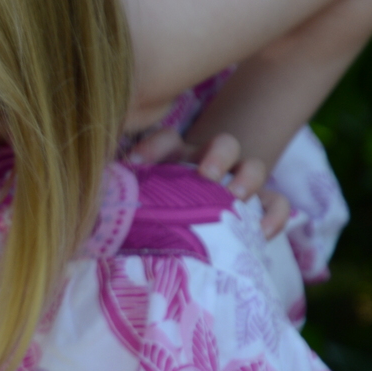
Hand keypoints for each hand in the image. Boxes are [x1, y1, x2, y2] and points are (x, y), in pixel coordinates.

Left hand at [128, 128, 290, 238]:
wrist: (195, 212)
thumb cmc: (160, 206)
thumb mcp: (143, 197)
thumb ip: (125, 196)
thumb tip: (96, 205)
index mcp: (178, 156)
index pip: (169, 139)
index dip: (154, 147)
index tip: (136, 164)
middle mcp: (211, 162)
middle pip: (223, 144)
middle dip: (217, 156)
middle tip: (207, 176)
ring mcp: (238, 181)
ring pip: (253, 166)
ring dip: (247, 178)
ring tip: (236, 199)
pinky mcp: (260, 203)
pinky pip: (276, 202)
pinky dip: (274, 214)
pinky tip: (262, 232)